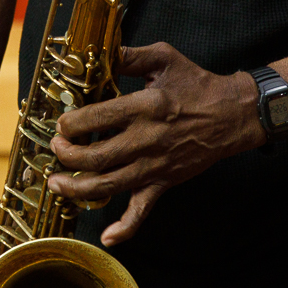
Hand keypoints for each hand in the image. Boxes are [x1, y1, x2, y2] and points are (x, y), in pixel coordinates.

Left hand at [47, 42, 261, 246]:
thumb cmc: (197, 84)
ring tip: (57, 184)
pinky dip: (124, 228)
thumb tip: (101, 51)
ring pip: (108, 186)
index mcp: (144, 107)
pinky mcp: (163, 183)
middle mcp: (146, 139)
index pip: (97, 119)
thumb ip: (130, 55)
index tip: (62, 124)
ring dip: (77, 188)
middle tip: (56, 150)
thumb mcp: (164, 58)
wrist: (231, 115)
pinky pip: (142, 211)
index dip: (72, 124)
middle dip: (67, 156)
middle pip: (95, 156)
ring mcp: (154, 166)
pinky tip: (106, 236)